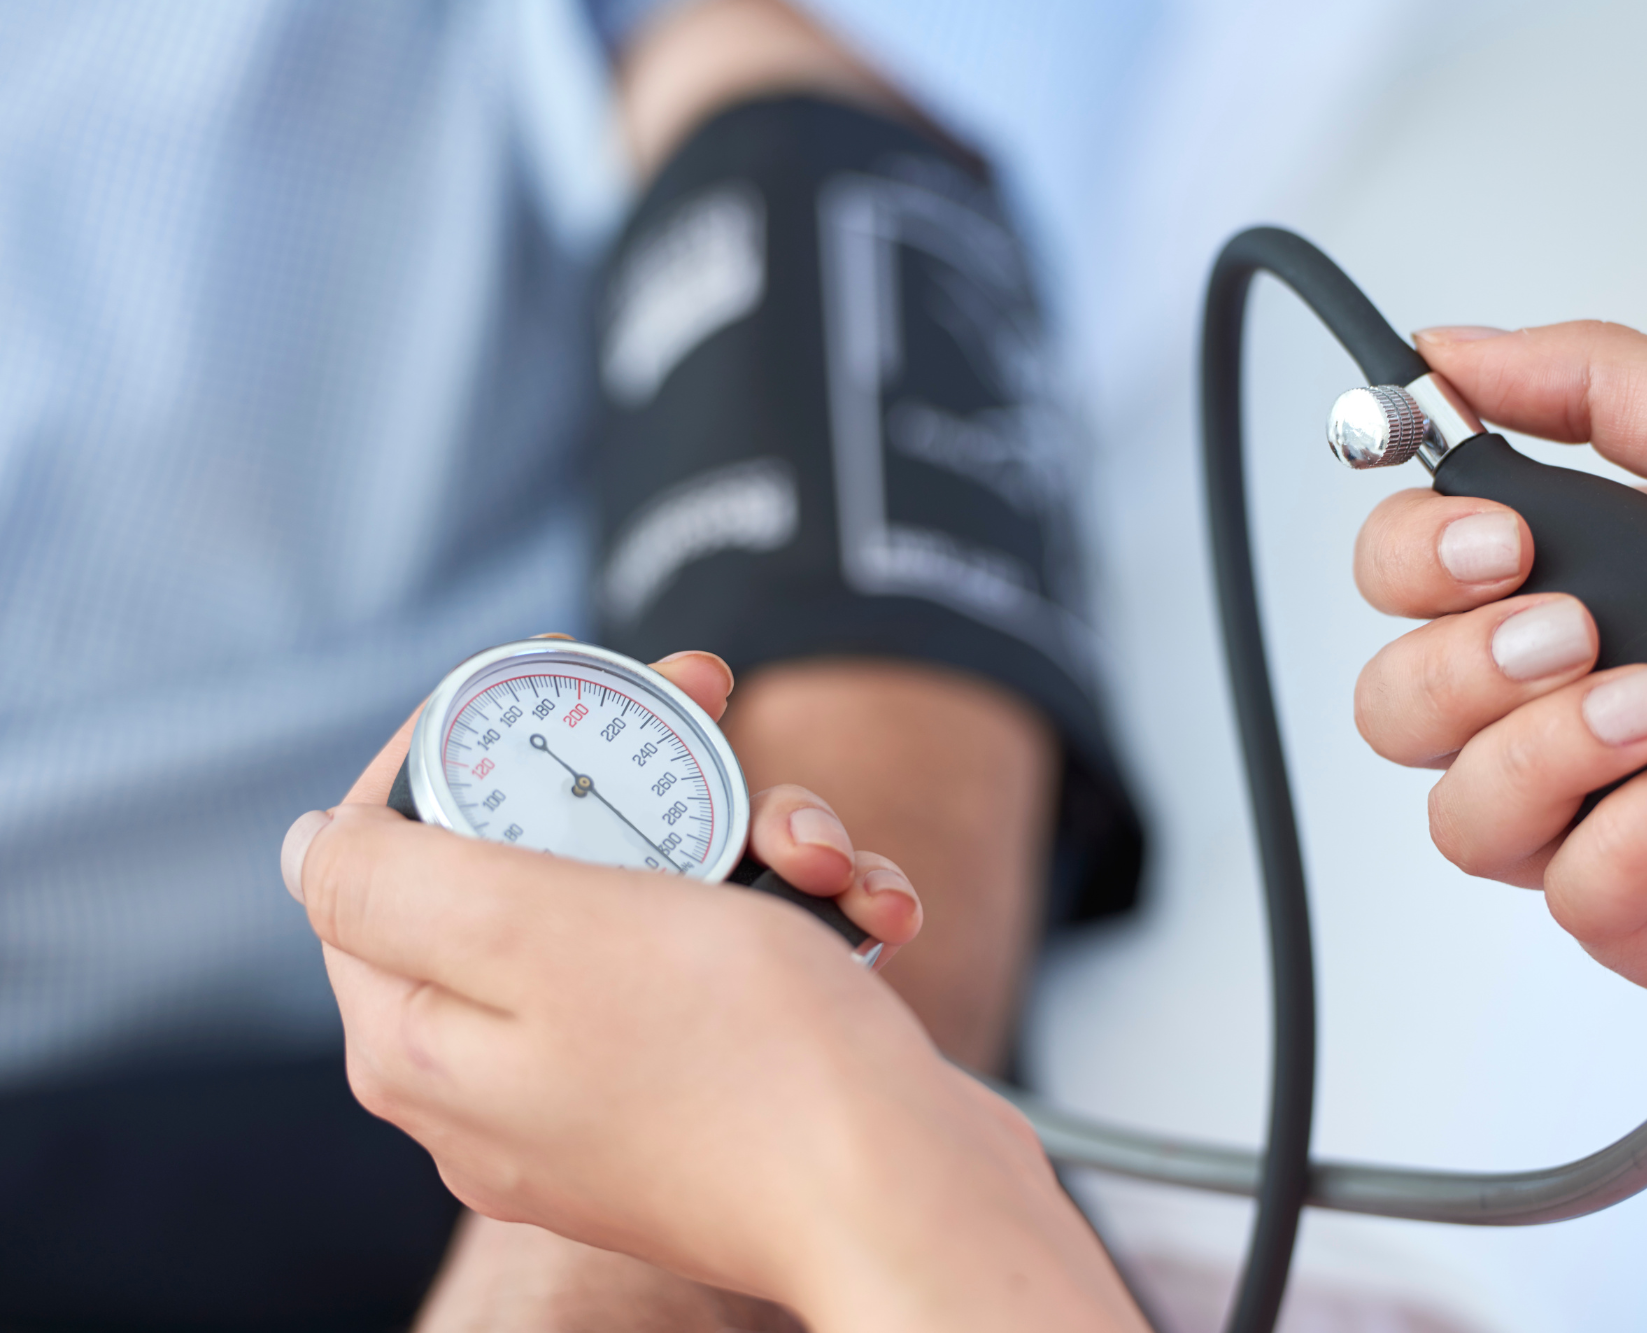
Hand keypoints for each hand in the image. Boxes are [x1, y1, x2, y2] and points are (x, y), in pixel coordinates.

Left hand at [280, 649, 1142, 1331]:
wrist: (913, 1200)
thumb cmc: (746, 1063)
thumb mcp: (542, 932)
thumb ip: (396, 878)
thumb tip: (313, 845)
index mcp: (422, 1037)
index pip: (385, 844)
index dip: (467, 738)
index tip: (564, 677)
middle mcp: (501, 1071)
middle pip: (535, 857)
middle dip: (645, 773)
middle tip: (715, 703)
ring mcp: (611, 1085)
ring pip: (652, 895)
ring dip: (752, 839)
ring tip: (822, 856)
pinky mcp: (712, 1089)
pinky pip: (731, 961)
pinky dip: (799, 913)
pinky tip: (868, 911)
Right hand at [1353, 322, 1646, 1011]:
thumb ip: (1592, 383)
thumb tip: (1441, 354)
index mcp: (1578, 581)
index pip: (1399, 581)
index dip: (1414, 561)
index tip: (1502, 543)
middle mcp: (1566, 702)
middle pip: (1393, 707)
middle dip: (1467, 665)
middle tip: (1579, 632)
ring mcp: (1601, 811)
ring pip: (1457, 816)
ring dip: (1550, 751)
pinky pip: (1567, 897)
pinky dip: (1636, 838)